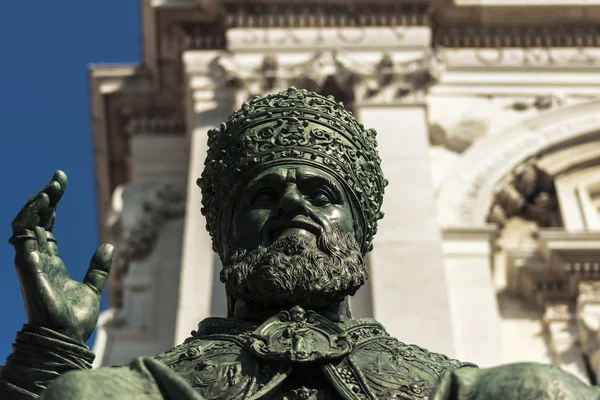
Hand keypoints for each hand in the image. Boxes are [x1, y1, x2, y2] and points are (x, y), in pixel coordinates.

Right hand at [9, 170, 113, 342]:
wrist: (67, 338)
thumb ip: (98, 269)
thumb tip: (109, 246)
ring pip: (24, 225)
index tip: (60, 182)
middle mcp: (37, 259)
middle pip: (35, 220)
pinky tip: (44, 205)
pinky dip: (30, 220)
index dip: (51, 204)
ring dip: (35, 205)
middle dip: (44, 197)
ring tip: (51, 189)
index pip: (46, 226)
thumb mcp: (92, 288)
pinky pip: (23, 240)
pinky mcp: (29, 269)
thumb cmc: (73, 318)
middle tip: (58, 178)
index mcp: (50, 261)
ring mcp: (31, 263)